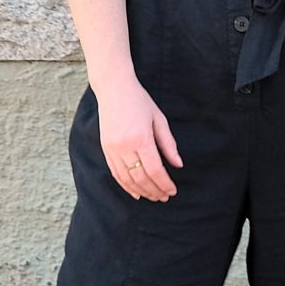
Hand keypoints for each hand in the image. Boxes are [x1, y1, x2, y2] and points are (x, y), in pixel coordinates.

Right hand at [96, 78, 182, 200]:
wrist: (114, 88)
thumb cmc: (140, 101)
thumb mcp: (159, 119)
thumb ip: (168, 144)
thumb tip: (178, 165)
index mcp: (141, 138)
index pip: (155, 169)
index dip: (164, 183)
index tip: (172, 190)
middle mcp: (125, 146)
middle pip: (141, 178)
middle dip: (154, 190)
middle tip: (165, 197)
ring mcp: (113, 149)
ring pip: (127, 179)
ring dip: (141, 191)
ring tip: (153, 197)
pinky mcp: (106, 149)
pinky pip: (116, 173)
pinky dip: (126, 186)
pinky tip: (135, 193)